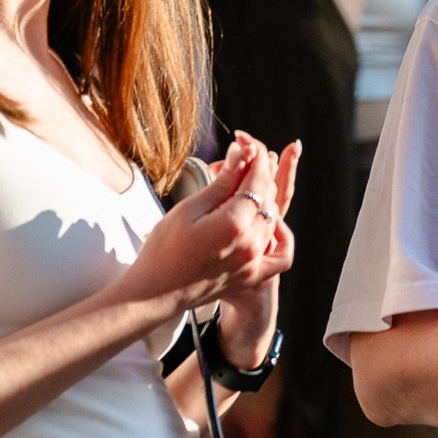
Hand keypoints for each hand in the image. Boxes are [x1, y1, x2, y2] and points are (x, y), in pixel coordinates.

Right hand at [124, 134, 300, 318]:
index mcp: (233, 224)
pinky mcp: (253, 276)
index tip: (251, 146)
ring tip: (249, 185)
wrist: (155, 292)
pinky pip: (281, 255)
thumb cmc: (164, 248)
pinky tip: (270, 222)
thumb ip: (221, 182)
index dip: (256, 159)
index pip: (257, 181)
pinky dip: (281, 236)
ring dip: (267, 199)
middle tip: (248, 160)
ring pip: (274, 219)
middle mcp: (250, 244)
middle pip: (268, 198)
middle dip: (261, 174)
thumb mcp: (189, 209)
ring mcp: (254, 262)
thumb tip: (241, 153)